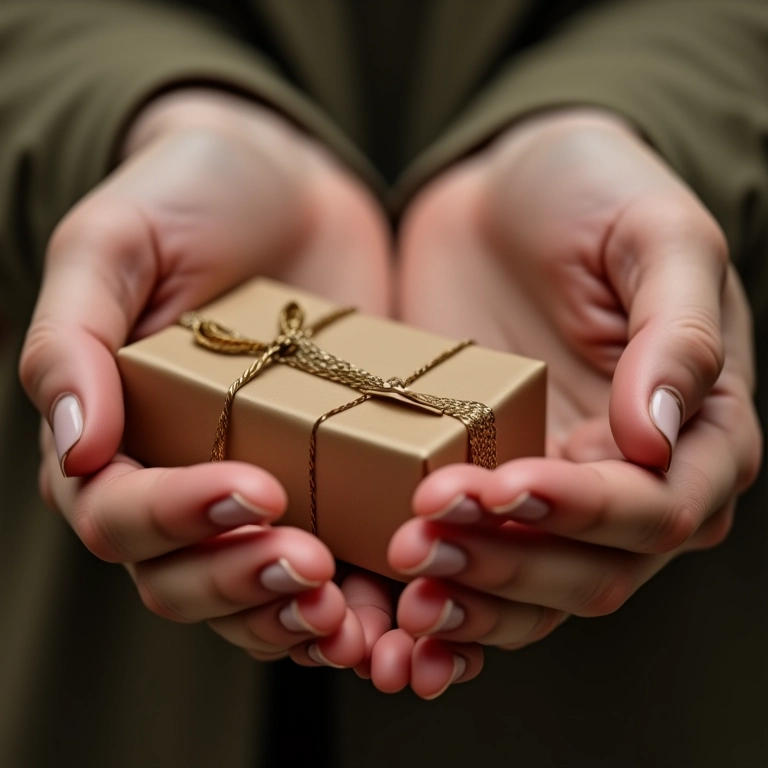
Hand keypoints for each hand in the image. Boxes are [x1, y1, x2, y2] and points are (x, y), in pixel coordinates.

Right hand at [20, 88, 393, 665]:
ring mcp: (262, 489)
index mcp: (116, 437)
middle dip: (245, 586)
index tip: (255, 490)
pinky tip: (400, 611)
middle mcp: (183, 480)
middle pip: (186, 579)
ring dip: (301, 623)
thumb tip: (73, 444)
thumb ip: (74, 338)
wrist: (287, 188)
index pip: (121, 514)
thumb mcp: (114, 241)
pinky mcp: (332, 484)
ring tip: (357, 622)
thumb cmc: (188, 200)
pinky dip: (363, 604)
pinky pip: (337, 570)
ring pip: (258, 598)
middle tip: (312, 570)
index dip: (181, 519)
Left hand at [385, 110, 761, 697]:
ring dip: (467, 606)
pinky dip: (439, 606)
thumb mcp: (656, 234)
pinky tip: (389, 619)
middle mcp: (625, 479)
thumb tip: (661, 433)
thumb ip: (678, 333)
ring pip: (527, 593)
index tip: (503, 484)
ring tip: (400, 592)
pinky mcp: (480, 483)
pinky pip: (471, 569)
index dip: (582, 511)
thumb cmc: (594, 195)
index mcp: (693, 431)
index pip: (656, 509)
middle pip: (586, 571)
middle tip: (423, 541)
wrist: (502, 194)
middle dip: (506, 567)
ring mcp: (549, 489)